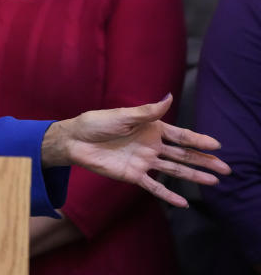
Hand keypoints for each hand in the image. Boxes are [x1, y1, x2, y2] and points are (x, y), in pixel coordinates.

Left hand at [41, 94, 230, 207]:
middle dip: (204, 161)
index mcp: (150, 128)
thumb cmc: (96, 123)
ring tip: (213, 183)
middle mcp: (151, 145)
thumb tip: (169, 97)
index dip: (198, 140)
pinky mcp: (133, 175)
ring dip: (194, 176)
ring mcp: (144, 161)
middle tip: (226, 169)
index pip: (180, 135)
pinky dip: (168, 195)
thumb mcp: (122, 115)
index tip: (217, 145)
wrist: (74, 140)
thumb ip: (147, 111)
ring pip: (174, 170)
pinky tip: (183, 203)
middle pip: (183, 155)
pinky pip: (154, 186)